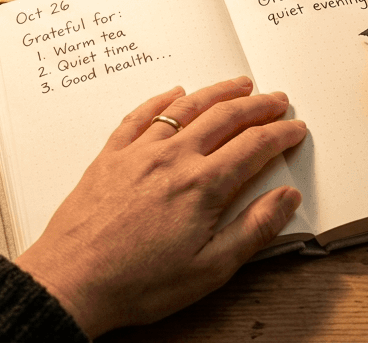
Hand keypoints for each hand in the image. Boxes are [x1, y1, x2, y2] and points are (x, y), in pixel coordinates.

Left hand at [14, 76, 307, 336]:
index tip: (295, 129)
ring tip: (238, 84)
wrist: (72, 282)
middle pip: (225, 118)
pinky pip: (140, 116)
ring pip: (186, 109)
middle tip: (276, 99)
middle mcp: (172, 159)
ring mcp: (139, 153)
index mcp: (202, 186)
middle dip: (257, 105)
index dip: (280, 134)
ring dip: (217, 92)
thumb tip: (286, 198)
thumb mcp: (209, 269)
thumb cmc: (137, 283)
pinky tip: (173, 93)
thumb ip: (252, 230)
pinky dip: (161, 100)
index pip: (254, 147)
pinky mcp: (111, 156)